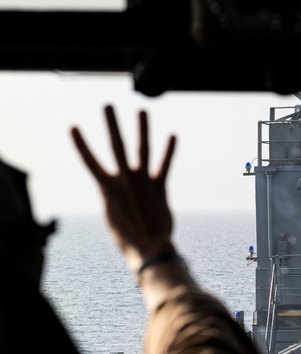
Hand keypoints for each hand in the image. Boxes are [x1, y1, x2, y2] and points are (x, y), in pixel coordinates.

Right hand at [71, 106, 176, 273]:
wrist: (148, 249)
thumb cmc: (127, 237)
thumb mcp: (112, 214)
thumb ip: (114, 196)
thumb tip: (116, 189)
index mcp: (107, 188)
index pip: (90, 162)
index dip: (81, 145)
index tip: (73, 127)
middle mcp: (125, 181)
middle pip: (117, 146)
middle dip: (112, 124)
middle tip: (108, 104)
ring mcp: (144, 182)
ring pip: (143, 150)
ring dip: (143, 129)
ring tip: (142, 110)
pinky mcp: (160, 188)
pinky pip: (165, 165)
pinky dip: (169, 151)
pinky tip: (173, 135)